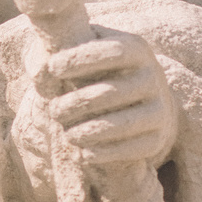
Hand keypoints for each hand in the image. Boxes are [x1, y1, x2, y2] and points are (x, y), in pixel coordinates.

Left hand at [36, 26, 175, 167]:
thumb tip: (41, 68)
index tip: (52, 67)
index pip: (113, 52)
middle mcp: (154, 77)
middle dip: (77, 102)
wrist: (146, 99)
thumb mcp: (93, 49)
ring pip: (123, 124)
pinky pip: (132, 150)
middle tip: (54, 110)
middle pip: (113, 92)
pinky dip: (105, 154)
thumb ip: (68, 47)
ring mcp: (160, 109)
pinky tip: (82, 154)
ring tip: (66, 134)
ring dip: (89, 131)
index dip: (81, 59)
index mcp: (138, 49)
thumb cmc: (105, 69)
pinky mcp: (158, 139)